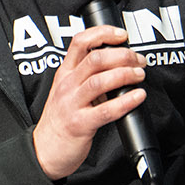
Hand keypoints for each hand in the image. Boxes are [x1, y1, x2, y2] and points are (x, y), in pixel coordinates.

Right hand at [31, 26, 146, 182]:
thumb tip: (118, 63)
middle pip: (95, 59)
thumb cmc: (61, 120)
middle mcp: (67, 85)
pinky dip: (126, 101)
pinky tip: (138, 97)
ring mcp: (72, 104)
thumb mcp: (68, 90)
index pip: (80, 42)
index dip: (103, 33)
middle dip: (123, 55)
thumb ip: (86, 76)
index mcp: (65, 73)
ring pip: (100, 81)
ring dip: (125, 74)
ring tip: (139, 75)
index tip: (122, 35)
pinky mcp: (80, 124)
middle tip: (139, 60)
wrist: (44, 150)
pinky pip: (106, 110)